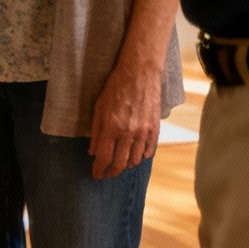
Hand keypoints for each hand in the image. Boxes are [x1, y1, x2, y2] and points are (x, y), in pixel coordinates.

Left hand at [88, 62, 162, 178]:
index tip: (96, 174)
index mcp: (112, 126)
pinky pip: (149, 151)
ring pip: (135, 160)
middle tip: (107, 174)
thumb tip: (93, 152)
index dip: (99, 169)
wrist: (140, 73)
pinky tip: (135, 155)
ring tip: (120, 164)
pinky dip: (141, 157)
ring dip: (126, 165)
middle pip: (120, 163)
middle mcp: (128, 132)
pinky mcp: (155, 128)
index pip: (104, 157)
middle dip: (111, 172)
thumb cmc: (116, 87)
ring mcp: (143, 131)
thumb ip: (96, 131)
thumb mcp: (99, 107)